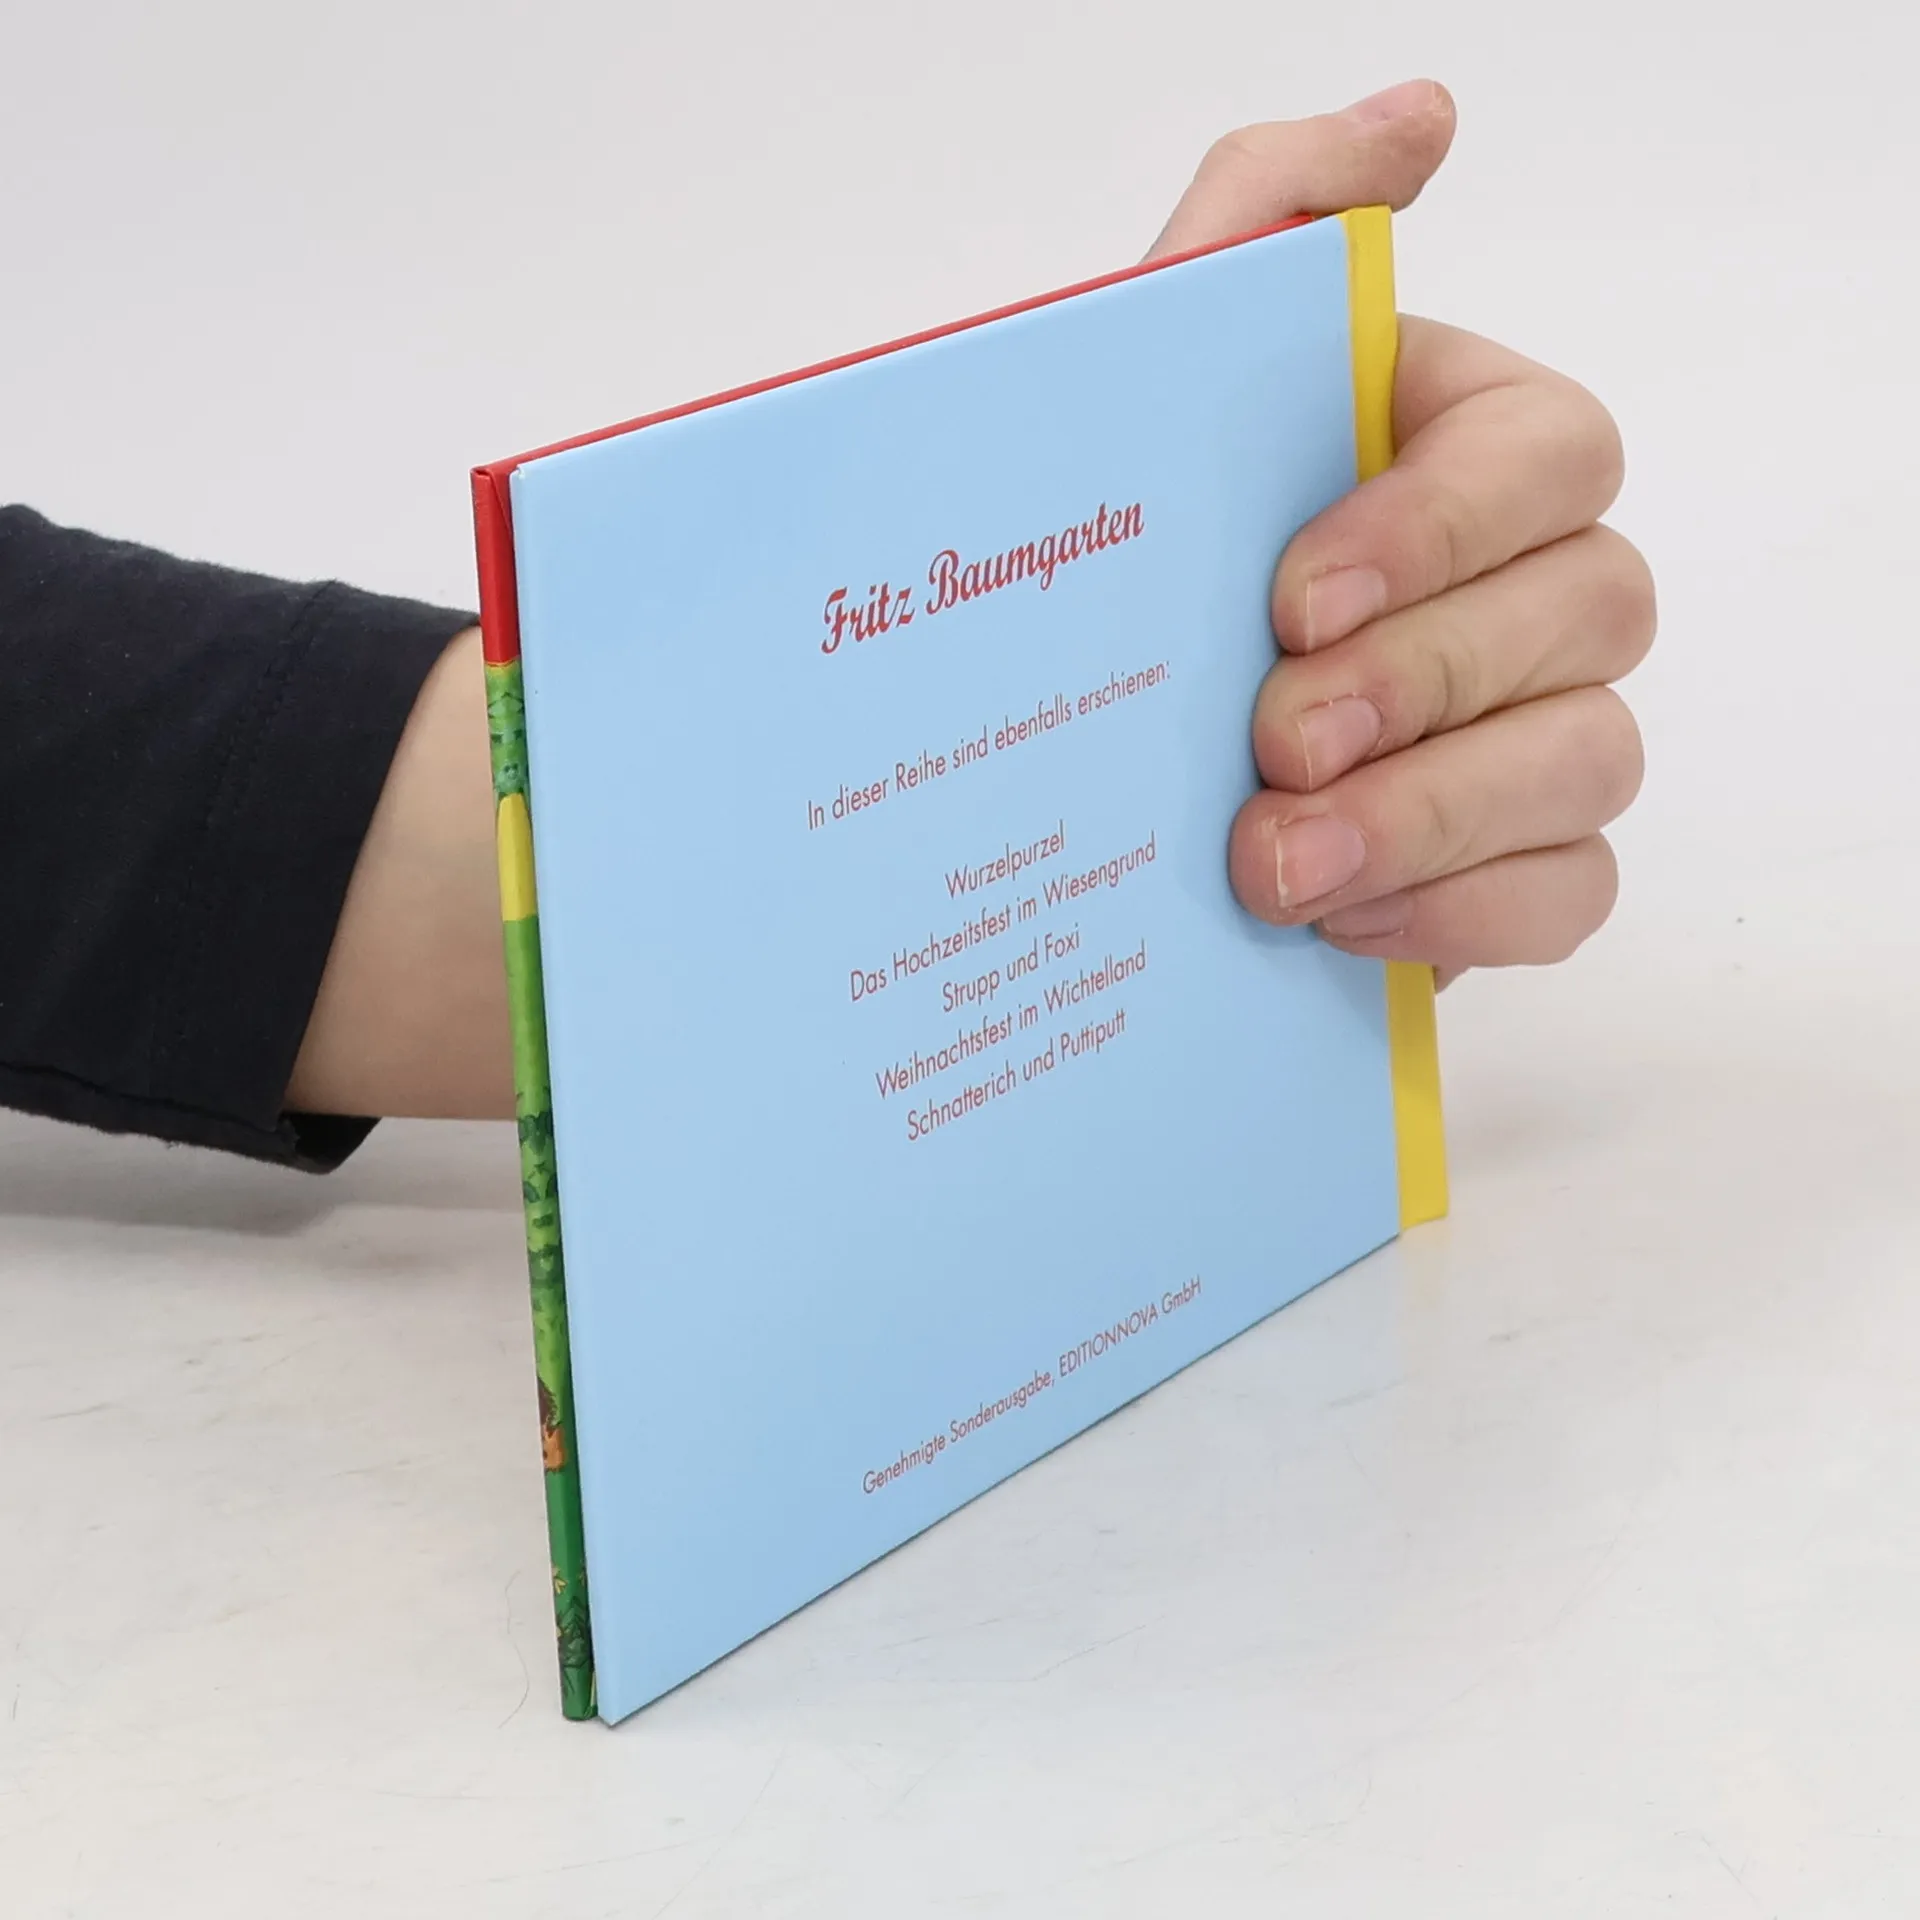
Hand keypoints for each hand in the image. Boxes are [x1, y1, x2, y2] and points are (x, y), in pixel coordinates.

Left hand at [1153, 82, 1652, 984]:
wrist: (1088, 746)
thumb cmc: (1140, 549)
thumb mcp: (1154, 375)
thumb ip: (1269, 220)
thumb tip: (1418, 119)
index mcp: (1467, 449)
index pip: (1549, 455)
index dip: (1442, 528)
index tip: (1294, 601)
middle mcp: (1532, 582)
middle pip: (1595, 609)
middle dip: (1427, 685)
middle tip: (1274, 746)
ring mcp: (1540, 726)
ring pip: (1591, 759)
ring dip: (1433, 818)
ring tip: (1277, 867)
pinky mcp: (1518, 862)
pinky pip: (1570, 892)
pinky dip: (1462, 913)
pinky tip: (1336, 923)